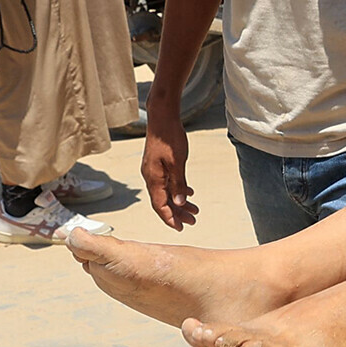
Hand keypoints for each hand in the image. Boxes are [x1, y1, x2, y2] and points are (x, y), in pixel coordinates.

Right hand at [141, 100, 197, 228]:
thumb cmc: (169, 138)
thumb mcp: (177, 162)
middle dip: (178, 213)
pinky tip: (189, 192)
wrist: (162, 118)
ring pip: (167, 193)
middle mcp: (151, 177)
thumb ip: (178, 183)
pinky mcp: (158, 165)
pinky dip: (178, 190)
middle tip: (193, 221)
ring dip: (180, 202)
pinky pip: (168, 183)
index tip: (180, 228)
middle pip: (164, 202)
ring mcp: (154, 171)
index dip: (170, 218)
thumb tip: (179, 203)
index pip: (160, 206)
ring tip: (194, 210)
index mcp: (153, 179)